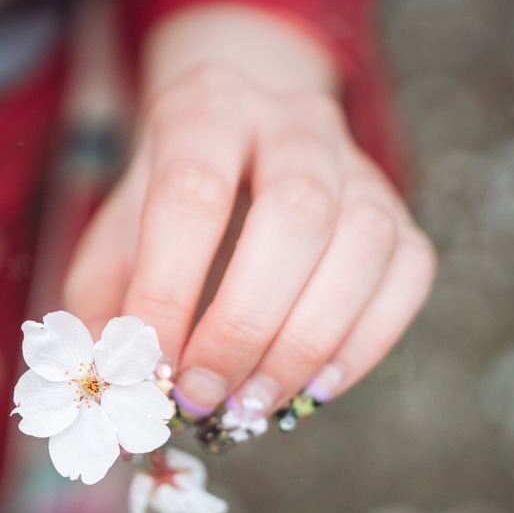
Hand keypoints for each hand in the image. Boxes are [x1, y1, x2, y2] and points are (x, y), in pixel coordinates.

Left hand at [64, 5, 434, 418]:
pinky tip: (311, 389)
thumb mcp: (115, 243)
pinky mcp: (400, 212)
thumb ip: (106, 311)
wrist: (236, 153)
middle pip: (296, 213)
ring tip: (251, 404)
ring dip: (306, 343)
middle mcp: (295, 121)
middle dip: (244, 324)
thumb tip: (118, 387)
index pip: (192, 193)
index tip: (150, 370)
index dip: (169, 290)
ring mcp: (358, 164)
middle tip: (203, 395)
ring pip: (364, 244)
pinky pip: (407, 275)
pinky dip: (364, 345)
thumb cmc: (167, 211)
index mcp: (207, 108)